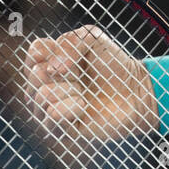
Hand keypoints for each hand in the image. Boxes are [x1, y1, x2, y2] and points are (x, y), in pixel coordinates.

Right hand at [24, 25, 157, 142]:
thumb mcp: (93, 38)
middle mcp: (45, 86)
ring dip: (70, 90)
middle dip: (66, 72)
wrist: (135, 91)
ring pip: (42, 96)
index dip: (53, 51)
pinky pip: (52, 115)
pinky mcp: (60, 130)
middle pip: (34, 75)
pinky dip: (72, 108)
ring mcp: (50, 110)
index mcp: (49, 63)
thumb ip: (69, 41)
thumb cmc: (114, 65)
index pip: (34, 52)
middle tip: (83, 77)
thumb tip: (52, 69)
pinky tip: (84, 107)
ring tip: (85, 93)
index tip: (75, 56)